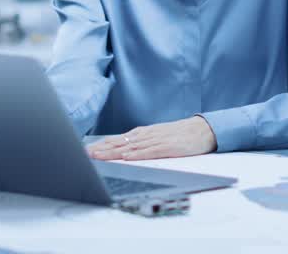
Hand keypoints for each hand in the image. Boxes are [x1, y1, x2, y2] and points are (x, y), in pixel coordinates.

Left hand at [87, 116, 217, 160]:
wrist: (202, 130)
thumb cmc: (179, 135)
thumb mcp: (157, 137)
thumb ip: (141, 143)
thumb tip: (123, 150)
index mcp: (143, 133)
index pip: (118, 139)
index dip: (102, 145)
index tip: (87, 150)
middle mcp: (146, 135)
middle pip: (120, 142)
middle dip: (102, 149)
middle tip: (86, 154)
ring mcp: (157, 140)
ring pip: (131, 147)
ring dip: (113, 152)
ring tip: (99, 156)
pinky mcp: (168, 147)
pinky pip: (150, 151)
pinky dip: (138, 154)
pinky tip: (127, 157)